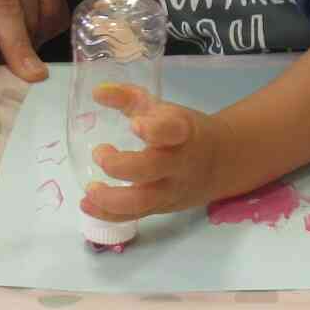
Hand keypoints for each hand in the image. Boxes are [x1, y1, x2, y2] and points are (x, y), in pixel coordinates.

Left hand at [80, 81, 229, 222]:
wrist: (222, 162)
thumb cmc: (186, 131)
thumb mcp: (166, 110)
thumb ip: (130, 98)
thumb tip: (97, 92)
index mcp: (183, 133)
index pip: (172, 132)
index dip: (154, 129)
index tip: (134, 124)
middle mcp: (178, 164)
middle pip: (151, 170)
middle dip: (119, 165)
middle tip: (99, 151)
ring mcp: (170, 190)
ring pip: (141, 202)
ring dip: (109, 198)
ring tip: (89, 188)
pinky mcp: (161, 207)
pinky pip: (133, 216)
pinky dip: (107, 214)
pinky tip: (86, 205)